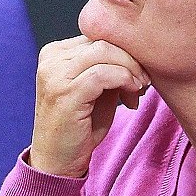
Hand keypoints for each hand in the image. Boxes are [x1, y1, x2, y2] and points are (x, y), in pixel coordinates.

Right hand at [28, 36, 146, 178]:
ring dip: (130, 69)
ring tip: (139, 88)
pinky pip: (103, 74)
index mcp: (55, 52)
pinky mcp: (65, 93)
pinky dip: (125, 80)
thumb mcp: (95, 88)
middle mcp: (50, 58)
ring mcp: (55, 75)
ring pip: (104, 52)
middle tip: (145, 80)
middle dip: (131, 58)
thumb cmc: (79, 125)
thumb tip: (138, 52)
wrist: (57, 161)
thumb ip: (108, 65)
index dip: (123, 50)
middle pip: (103, 40)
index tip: (139, 73)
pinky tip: (132, 95)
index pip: (98, 34)